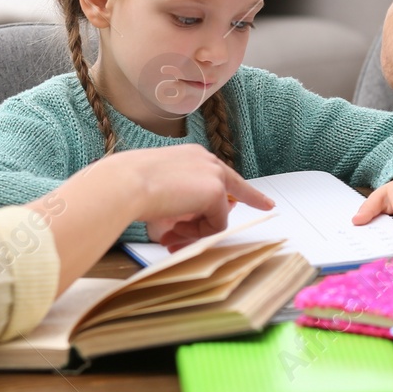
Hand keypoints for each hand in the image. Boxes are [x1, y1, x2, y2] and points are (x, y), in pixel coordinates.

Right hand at [112, 145, 274, 250]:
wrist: (126, 183)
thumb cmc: (130, 184)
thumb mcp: (159, 188)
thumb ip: (183, 199)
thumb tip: (194, 222)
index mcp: (193, 155)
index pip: (224, 174)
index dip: (246, 193)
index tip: (266, 203)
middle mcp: (207, 161)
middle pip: (232, 192)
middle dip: (211, 221)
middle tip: (199, 234)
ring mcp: (214, 175)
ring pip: (219, 214)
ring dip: (195, 231)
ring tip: (170, 236)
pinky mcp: (216, 193)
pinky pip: (216, 224)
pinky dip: (197, 233)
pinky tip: (175, 230)